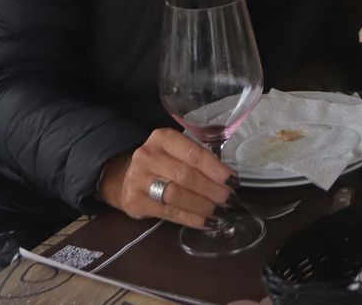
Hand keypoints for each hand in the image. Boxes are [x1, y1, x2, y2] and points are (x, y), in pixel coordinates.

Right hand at [97, 128, 236, 227]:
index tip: (234, 181)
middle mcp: (147, 156)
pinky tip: (206, 222)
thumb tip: (229, 180)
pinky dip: (191, 219)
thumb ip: (199, 160)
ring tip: (220, 212)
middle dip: (212, 190)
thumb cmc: (163, 163)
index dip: (216, 169)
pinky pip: (169, 212)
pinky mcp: (135, 201)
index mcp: (162, 138)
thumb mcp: (177, 152)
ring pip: (176, 195)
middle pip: (186, 176)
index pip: (194, 154)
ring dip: (202, 206)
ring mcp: (138, 179)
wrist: (127, 178)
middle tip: (230, 199)